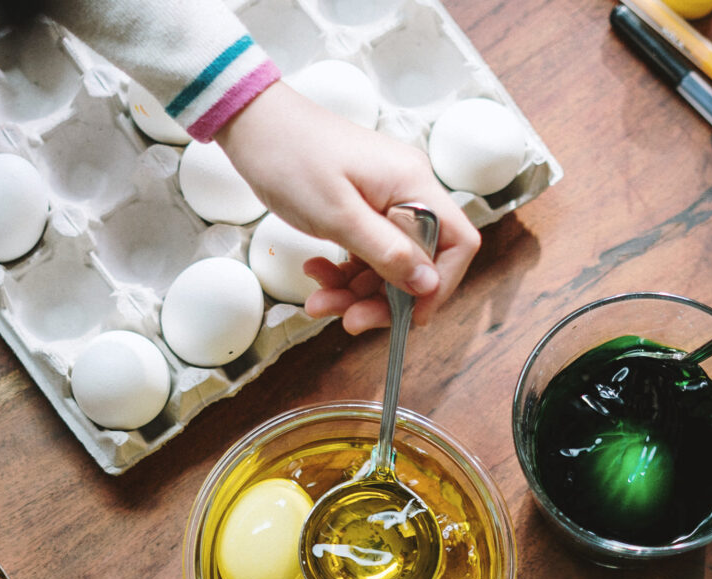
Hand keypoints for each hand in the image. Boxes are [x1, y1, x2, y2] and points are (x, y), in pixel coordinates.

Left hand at [216, 83, 479, 333]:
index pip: (458, 242)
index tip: (411, 317)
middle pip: (419, 261)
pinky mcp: (362, 205)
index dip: (440, 285)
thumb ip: (388, 253)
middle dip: (384, 298)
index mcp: (413, 185)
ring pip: (388, 263)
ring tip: (318, 300)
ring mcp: (384, 198)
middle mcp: (407, 190)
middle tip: (349, 320)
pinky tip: (316, 273)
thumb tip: (429, 284)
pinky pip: (366, 251)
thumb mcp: (338, 216)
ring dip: (356, 291)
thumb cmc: (292, 159)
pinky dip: (344, 272)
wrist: (253, 125)